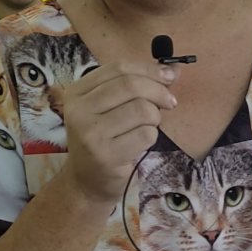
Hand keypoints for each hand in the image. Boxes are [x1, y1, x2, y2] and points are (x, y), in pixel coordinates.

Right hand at [62, 61, 177, 204]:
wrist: (87, 182)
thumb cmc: (104, 139)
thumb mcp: (110, 107)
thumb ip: (137, 84)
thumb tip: (174, 69)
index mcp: (77, 92)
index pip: (118, 68)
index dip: (149, 69)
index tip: (169, 76)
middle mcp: (78, 110)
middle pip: (131, 85)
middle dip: (159, 91)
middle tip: (170, 102)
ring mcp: (90, 134)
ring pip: (142, 109)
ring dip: (155, 117)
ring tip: (149, 126)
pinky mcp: (106, 155)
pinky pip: (145, 134)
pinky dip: (151, 136)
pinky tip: (141, 142)